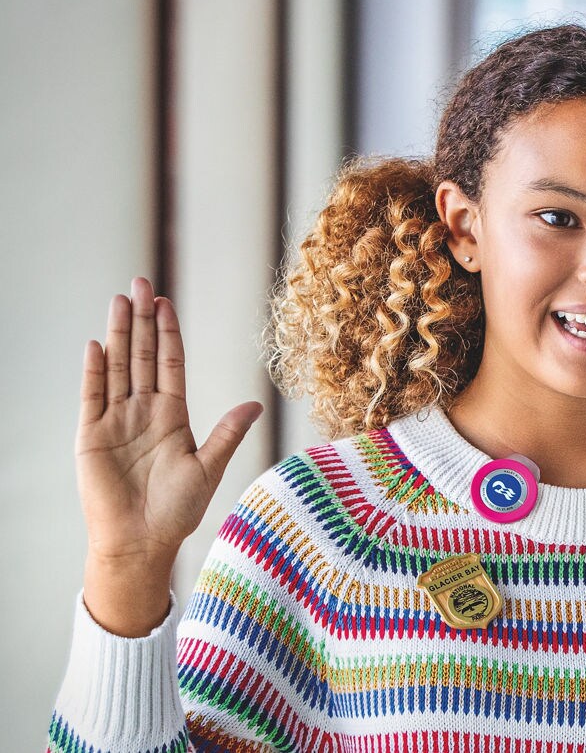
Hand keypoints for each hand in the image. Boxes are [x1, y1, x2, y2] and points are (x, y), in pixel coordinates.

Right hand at [77, 277, 262, 634]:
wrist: (141, 541)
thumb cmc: (177, 510)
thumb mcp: (209, 467)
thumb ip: (227, 434)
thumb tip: (255, 404)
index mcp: (172, 416)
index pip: (169, 363)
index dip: (167, 333)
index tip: (166, 302)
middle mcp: (143, 412)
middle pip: (140, 355)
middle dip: (140, 320)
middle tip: (140, 283)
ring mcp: (116, 421)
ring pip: (117, 367)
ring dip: (116, 334)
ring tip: (118, 300)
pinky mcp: (91, 437)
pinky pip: (92, 396)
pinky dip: (94, 371)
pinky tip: (96, 345)